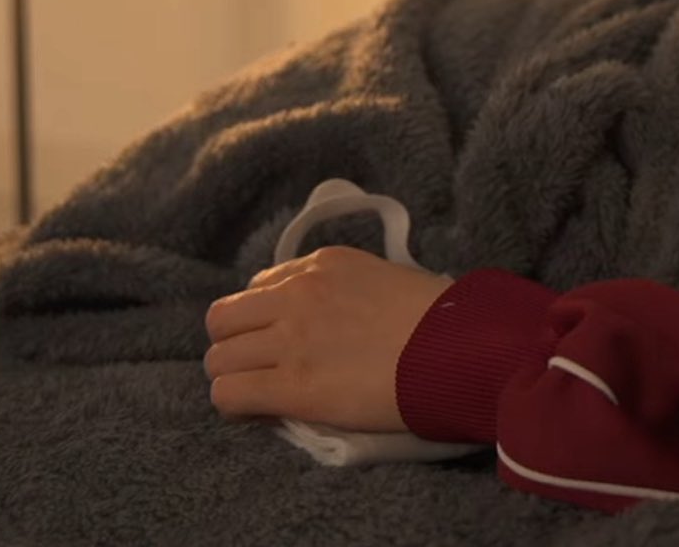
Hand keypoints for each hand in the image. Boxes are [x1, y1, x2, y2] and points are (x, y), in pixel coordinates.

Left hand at [204, 245, 452, 432]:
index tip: (283, 339)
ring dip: (234, 376)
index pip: (259, 287)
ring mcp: (291, 339)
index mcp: (323, 265)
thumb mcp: (388, 279)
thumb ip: (348, 291)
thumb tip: (331, 321)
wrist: (460, 348)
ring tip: (261, 394)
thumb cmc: (442, 320)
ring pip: (218, 358)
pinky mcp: (292, 385)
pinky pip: (228, 394)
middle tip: (262, 368)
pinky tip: (257, 414)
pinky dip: (235, 406)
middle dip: (236, 345)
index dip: (264, 318)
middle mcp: (298, 294)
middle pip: (223, 319)